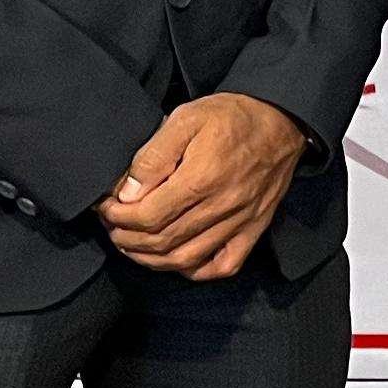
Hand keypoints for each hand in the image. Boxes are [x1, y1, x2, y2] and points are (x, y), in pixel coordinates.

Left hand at [97, 93, 309, 281]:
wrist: (282, 121)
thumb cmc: (232, 117)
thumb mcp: (186, 118)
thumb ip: (154, 156)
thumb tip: (127, 191)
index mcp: (200, 179)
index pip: (146, 216)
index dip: (117, 217)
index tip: (106, 208)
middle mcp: (220, 207)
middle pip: (161, 241)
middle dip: (127, 238)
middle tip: (114, 227)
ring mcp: (239, 222)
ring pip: (185, 259)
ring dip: (151, 259)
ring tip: (133, 245)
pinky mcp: (253, 229)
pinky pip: (222, 266)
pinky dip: (195, 270)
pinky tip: (177, 259)